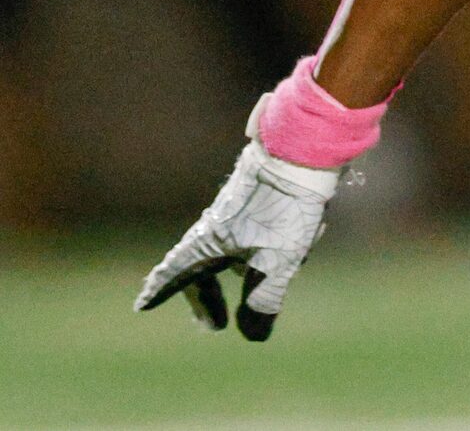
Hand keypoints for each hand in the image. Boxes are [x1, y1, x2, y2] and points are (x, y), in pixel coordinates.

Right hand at [135, 140, 340, 339]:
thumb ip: (263, 300)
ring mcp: (240, 208)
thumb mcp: (278, 259)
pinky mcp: (264, 195)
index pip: (175, 273)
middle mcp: (217, 224)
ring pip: (239, 249)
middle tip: (214, 326)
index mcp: (208, 240)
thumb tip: (252, 335)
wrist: (306, 147)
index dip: (160, 291)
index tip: (142, 305)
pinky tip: (314, 231)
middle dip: (209, 297)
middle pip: (204, 268)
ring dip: (255, 268)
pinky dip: (280, 241)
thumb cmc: (286, 204)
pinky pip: (265, 228)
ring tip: (283, 272)